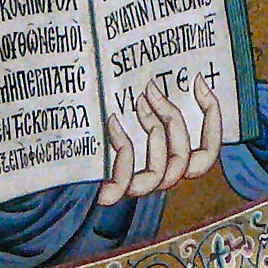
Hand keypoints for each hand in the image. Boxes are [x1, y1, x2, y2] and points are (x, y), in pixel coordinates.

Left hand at [97, 74, 220, 204]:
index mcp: (170, 160)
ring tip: (137, 102)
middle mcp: (158, 177)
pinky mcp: (111, 193)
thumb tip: (164, 74)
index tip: (199, 81)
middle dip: (174, 119)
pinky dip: (123, 146)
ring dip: (154, 130)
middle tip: (152, 88)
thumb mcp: (129, 108)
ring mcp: (136, 187)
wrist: (56, 160)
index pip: (207, 152)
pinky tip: (112, 121)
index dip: (211, 119)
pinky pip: (126, 179)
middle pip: (187, 160)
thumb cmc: (97, 128)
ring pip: (163, 170)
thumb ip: (152, 100)